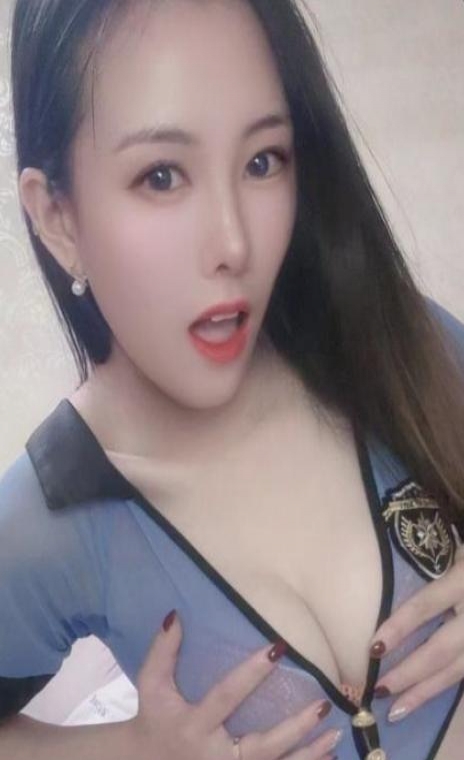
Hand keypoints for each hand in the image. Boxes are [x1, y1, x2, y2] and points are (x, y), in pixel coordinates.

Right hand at [126, 610, 342, 759]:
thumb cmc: (154, 719)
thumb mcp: (150, 686)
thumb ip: (161, 652)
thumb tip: (176, 616)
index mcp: (193, 725)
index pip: (225, 697)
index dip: (250, 674)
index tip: (277, 648)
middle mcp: (214, 755)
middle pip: (260, 747)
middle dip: (294, 728)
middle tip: (322, 704)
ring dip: (308, 754)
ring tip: (335, 733)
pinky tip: (328, 756)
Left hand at [370, 547, 463, 721]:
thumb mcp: (454, 550)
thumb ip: (428, 567)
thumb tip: (381, 578)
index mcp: (463, 580)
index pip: (426, 606)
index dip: (400, 627)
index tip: (373, 648)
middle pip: (440, 649)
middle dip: (409, 673)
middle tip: (378, 689)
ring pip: (456, 670)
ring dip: (424, 692)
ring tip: (396, 710)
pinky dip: (443, 689)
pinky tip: (422, 702)